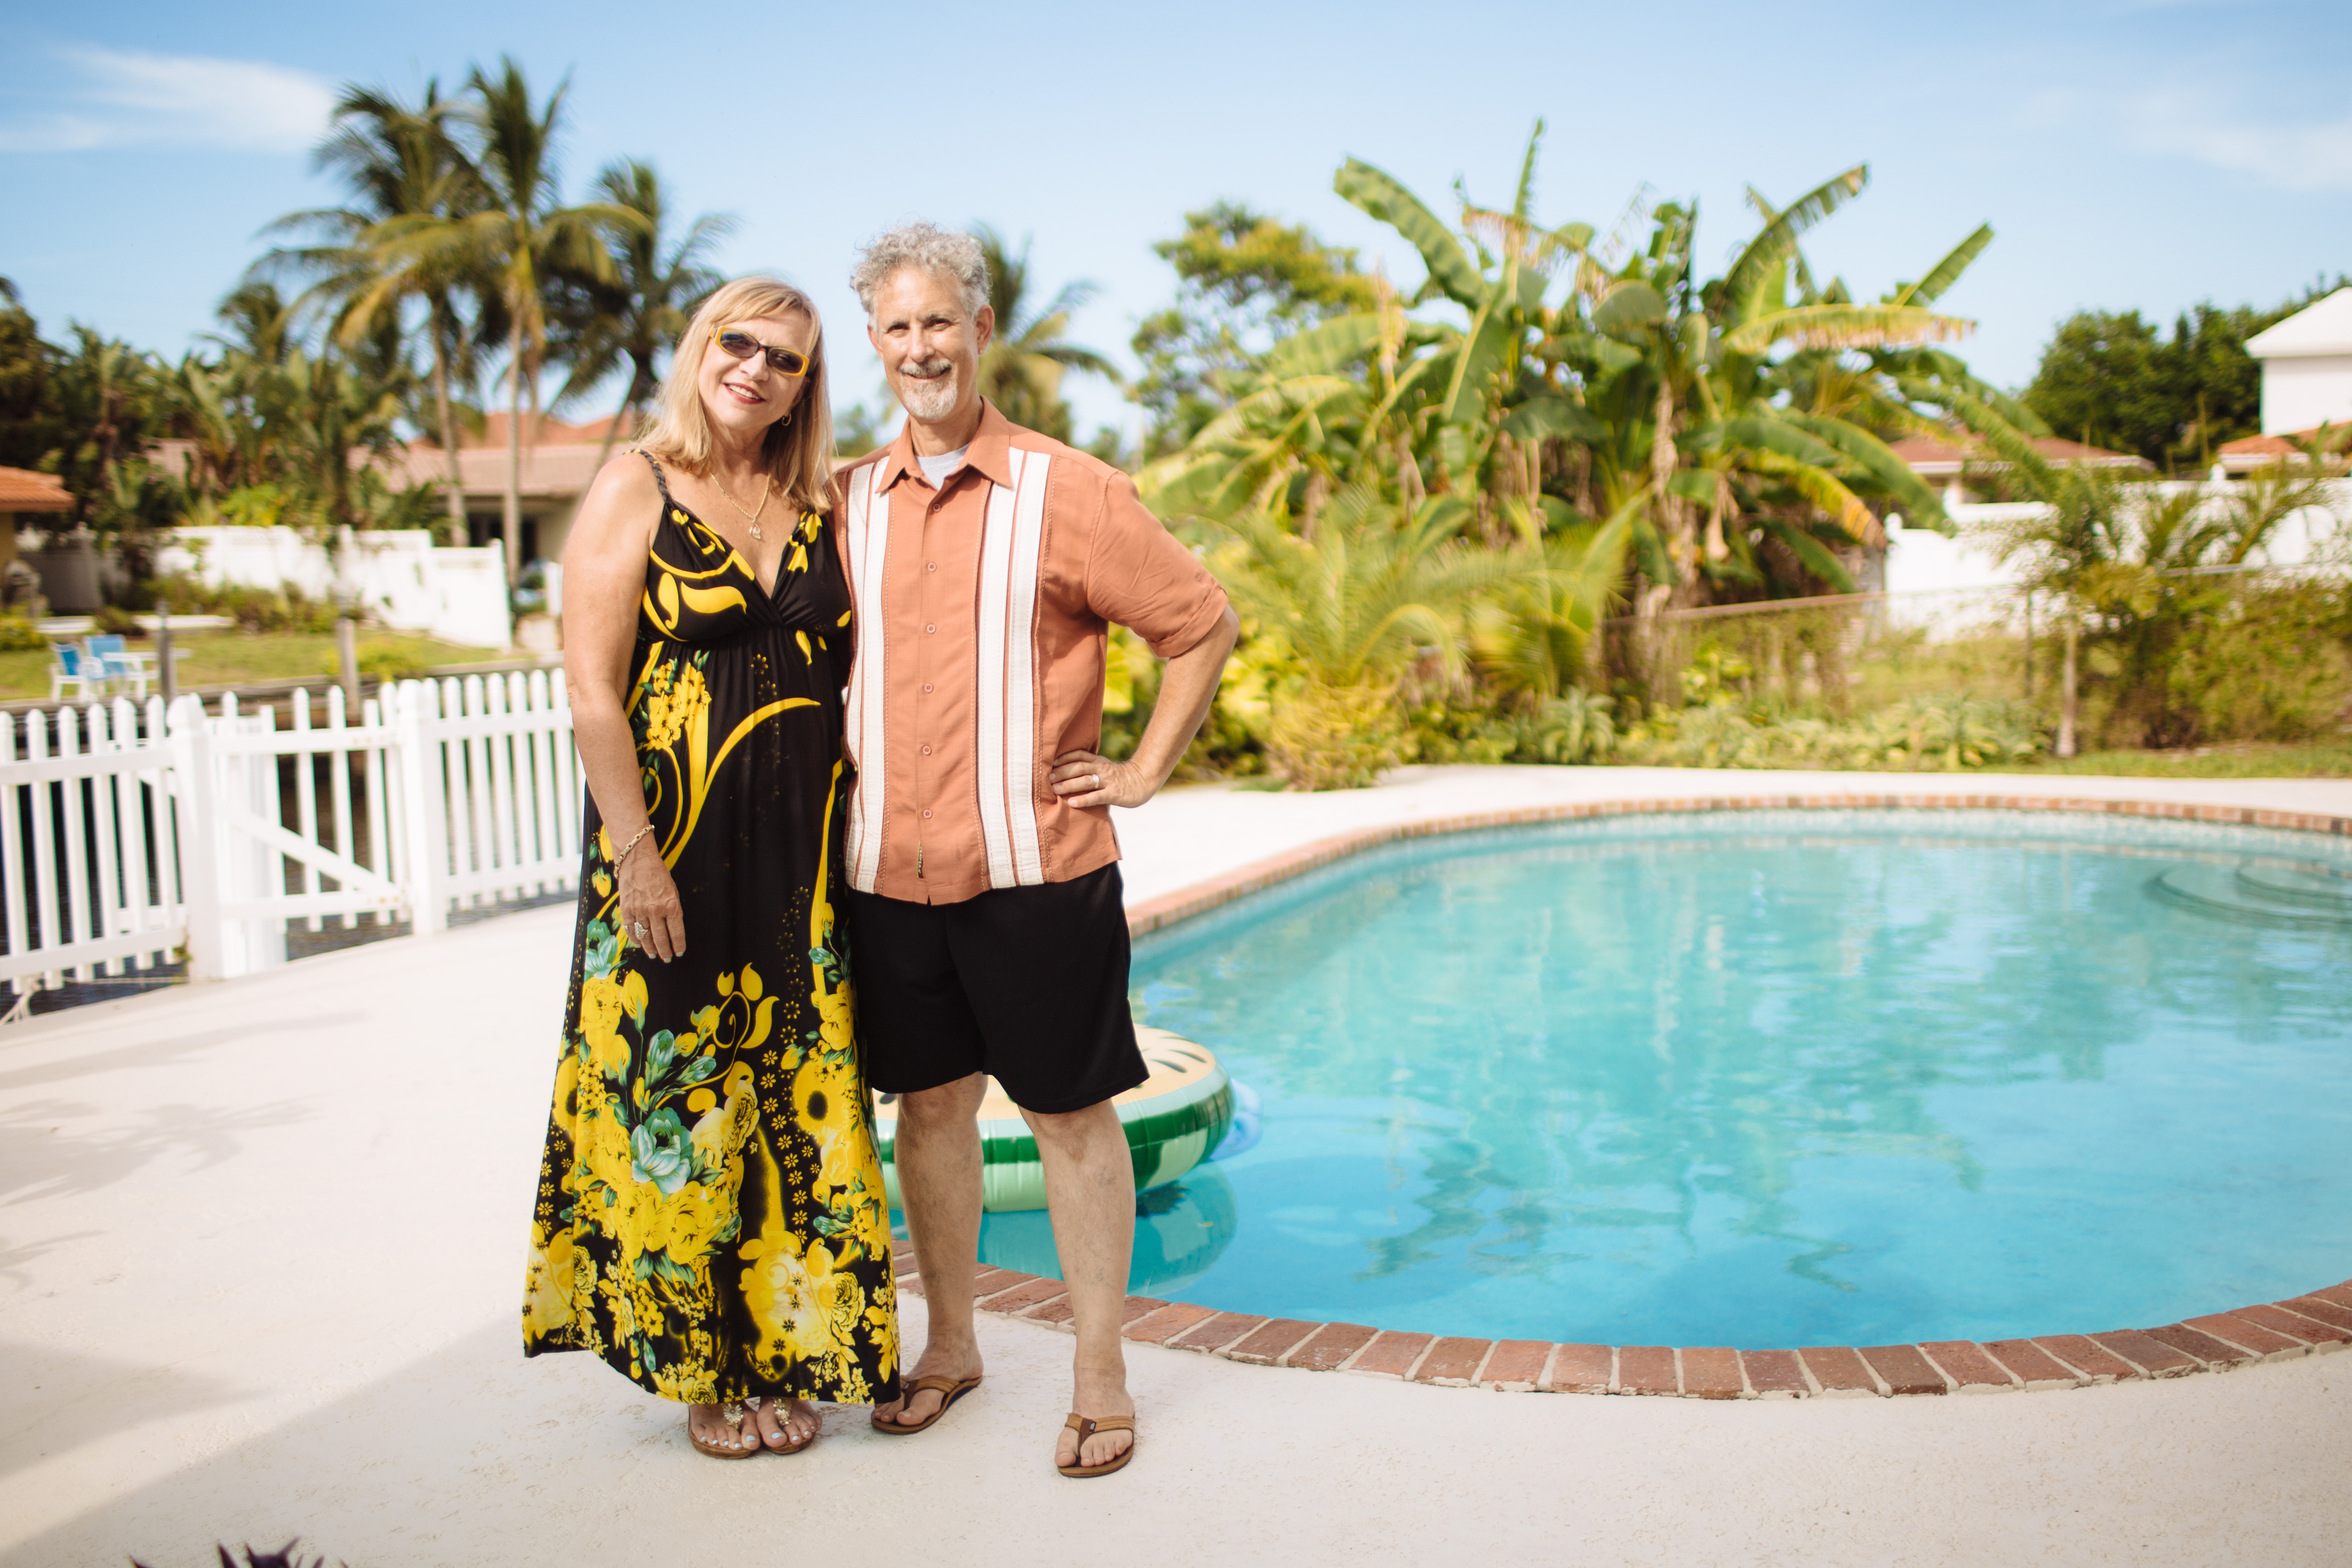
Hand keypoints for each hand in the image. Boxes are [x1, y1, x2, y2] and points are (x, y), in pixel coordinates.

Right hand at [616, 838, 685, 962]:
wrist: (637, 859)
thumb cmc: (658, 874)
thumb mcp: (673, 890)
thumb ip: (672, 909)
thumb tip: (672, 928)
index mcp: (671, 905)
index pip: (677, 932)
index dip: (678, 945)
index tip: (679, 952)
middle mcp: (655, 910)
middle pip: (661, 938)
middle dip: (665, 951)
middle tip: (667, 958)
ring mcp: (639, 911)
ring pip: (645, 937)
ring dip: (650, 948)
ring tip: (654, 955)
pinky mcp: (626, 909)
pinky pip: (631, 929)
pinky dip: (635, 939)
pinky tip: (639, 944)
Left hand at [1049, 750, 1158, 809]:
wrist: (1144, 781)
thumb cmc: (1120, 778)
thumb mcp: (1105, 768)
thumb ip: (1090, 769)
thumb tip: (1069, 773)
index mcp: (1099, 762)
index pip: (1080, 755)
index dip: (1065, 757)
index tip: (1051, 762)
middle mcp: (1102, 769)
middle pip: (1079, 767)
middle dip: (1062, 772)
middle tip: (1048, 777)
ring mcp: (1108, 781)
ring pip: (1086, 780)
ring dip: (1069, 784)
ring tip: (1055, 788)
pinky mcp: (1114, 794)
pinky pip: (1097, 796)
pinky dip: (1084, 799)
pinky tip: (1072, 803)